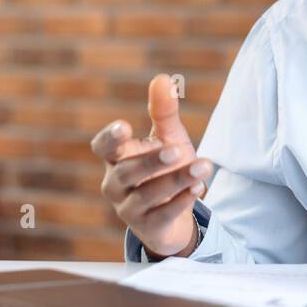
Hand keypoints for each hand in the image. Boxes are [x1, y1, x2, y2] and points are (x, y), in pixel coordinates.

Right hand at [92, 74, 209, 258]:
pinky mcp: (147, 227)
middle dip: (152, 162)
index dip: (110, 138)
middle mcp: (115, 184)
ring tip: (203, 167)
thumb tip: (162, 79)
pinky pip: (160, 216)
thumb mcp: (168, 138)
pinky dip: (180, 202)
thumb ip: (163, 112)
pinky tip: (197, 188)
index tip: (124, 127)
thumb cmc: (165, 168)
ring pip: (146, 195)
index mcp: (116, 158)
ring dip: (176, 180)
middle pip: (126, 172)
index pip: (102, 147)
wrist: (174, 214)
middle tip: (178, 150)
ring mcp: (128, 208)